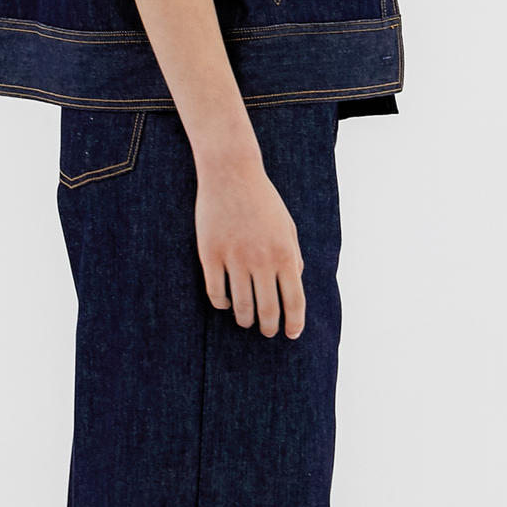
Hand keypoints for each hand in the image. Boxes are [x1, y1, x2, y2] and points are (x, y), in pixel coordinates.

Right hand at [194, 148, 305, 338]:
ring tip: (245, 321)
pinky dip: (222, 305)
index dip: (294, 323)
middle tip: (267, 331)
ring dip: (244, 320)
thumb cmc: (263, 200)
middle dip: (268, 327)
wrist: (231, 173)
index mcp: (285, 254)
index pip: (294, 301)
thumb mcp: (287, 226)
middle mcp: (261, 260)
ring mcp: (234, 258)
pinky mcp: (210, 254)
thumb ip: (294, 255)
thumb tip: (296, 281)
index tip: (291, 334)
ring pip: (240, 306)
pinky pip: (216, 292)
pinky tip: (226, 303)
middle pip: (267, 310)